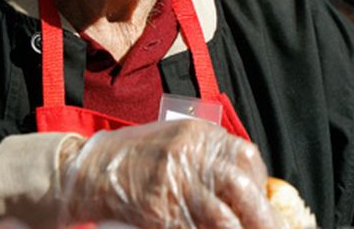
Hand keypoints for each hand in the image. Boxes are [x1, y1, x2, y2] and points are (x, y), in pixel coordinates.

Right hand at [59, 120, 275, 227]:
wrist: (91, 171)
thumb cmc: (134, 159)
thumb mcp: (174, 143)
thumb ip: (207, 160)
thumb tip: (247, 190)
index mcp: (196, 134)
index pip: (245, 159)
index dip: (259, 187)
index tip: (259, 205)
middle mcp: (187, 154)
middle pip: (241, 188)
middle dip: (261, 218)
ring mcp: (171, 181)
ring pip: (223, 219)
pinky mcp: (157, 209)